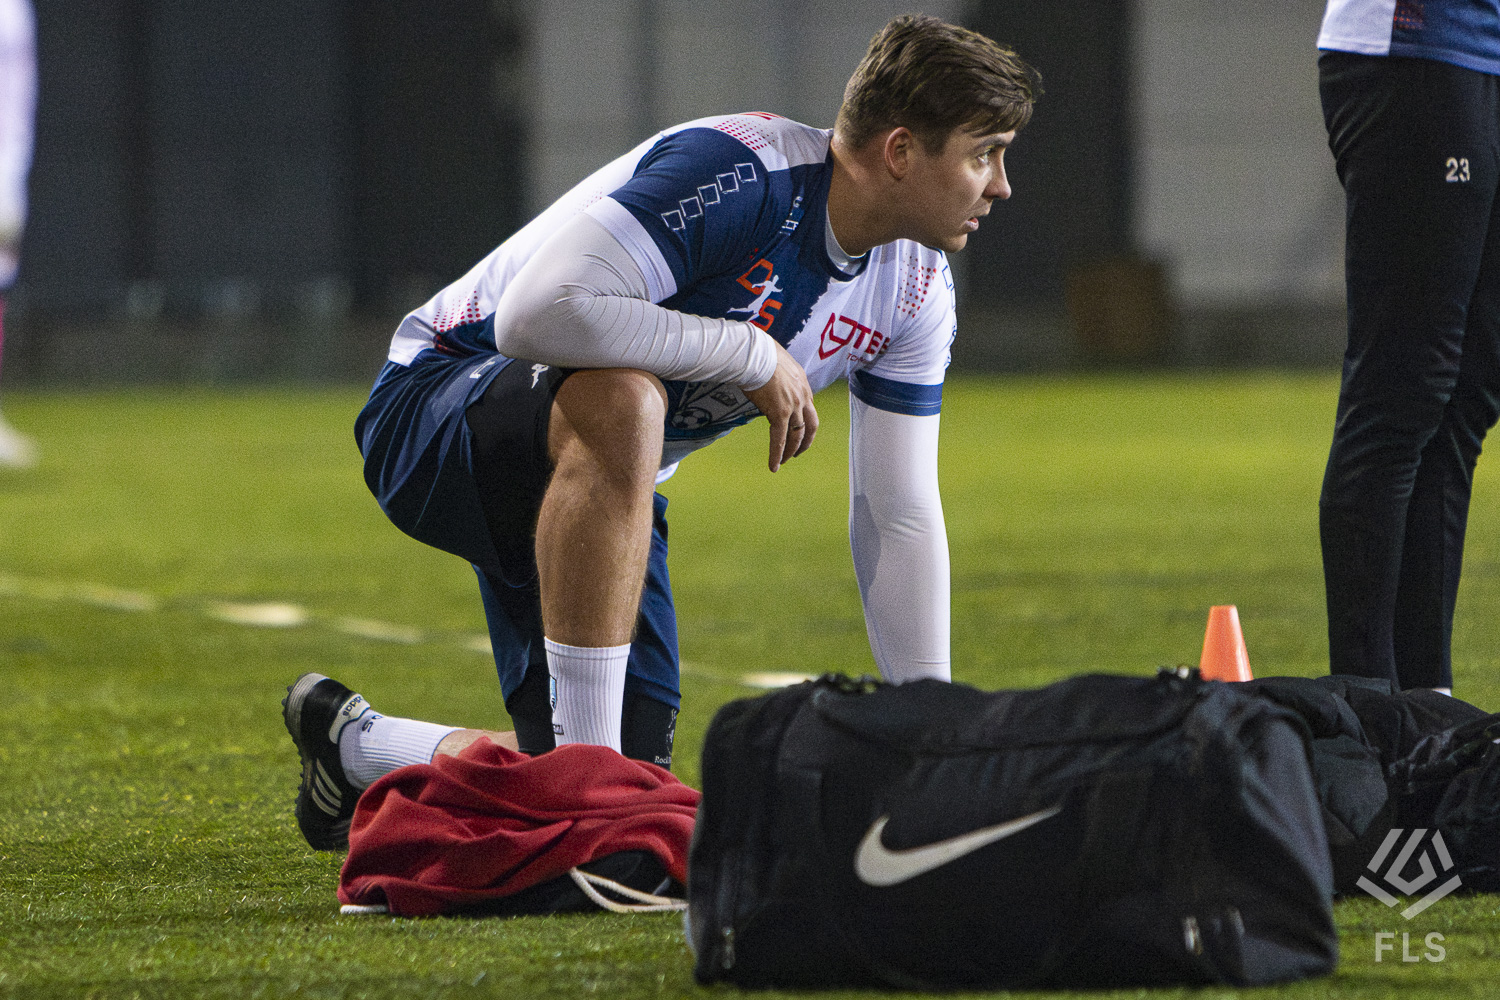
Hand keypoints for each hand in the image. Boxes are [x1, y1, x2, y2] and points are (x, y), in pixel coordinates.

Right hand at [742, 341, 817, 471]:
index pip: (809, 409)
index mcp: (803, 384)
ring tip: (783, 462)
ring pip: (796, 435)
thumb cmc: (760, 353)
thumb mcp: (777, 363)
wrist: (754, 354)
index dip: (806, 424)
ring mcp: (793, 406)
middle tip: (797, 452)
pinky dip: (777, 454)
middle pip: (810, 426)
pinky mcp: (780, 413)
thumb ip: (779, 375)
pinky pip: (779, 439)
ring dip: (790, 451)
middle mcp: (803, 396)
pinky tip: (774, 466)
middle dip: (804, 442)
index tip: (799, 432)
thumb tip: (769, 377)